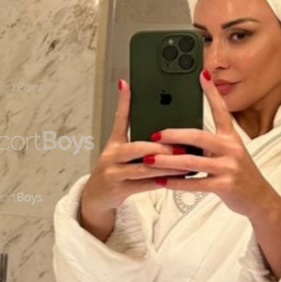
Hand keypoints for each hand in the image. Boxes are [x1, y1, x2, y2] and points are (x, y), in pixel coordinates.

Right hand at [80, 79, 182, 239]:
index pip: (119, 118)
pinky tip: (174, 179)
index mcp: (114, 143)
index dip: (123, 101)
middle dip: (160, 146)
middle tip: (180, 145)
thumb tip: (153, 118)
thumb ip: (134, 135)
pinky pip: (143, 185)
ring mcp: (113, 173)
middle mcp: (111, 156)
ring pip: (143, 168)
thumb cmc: (114, 170)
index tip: (127, 85)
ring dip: (166, 166)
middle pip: (136, 147)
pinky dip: (160, 181)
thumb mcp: (119, 151)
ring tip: (184, 163)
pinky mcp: (118, 189)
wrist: (96, 196)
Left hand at [144, 70, 279, 219]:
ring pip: (192, 161)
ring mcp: (229, 167)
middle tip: (153, 135)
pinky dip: (177, 183)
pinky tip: (162, 181)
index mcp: (231, 137)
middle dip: (173, 134)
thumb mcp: (230, 152)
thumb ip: (211, 142)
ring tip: (149, 160)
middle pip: (198, 136)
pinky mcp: (225, 185)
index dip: (211, 92)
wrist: (259, 198)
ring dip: (167, 161)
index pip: (221, 110)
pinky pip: (196, 183)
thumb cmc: (239, 173)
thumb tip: (183, 133)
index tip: (201, 74)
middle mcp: (231, 149)